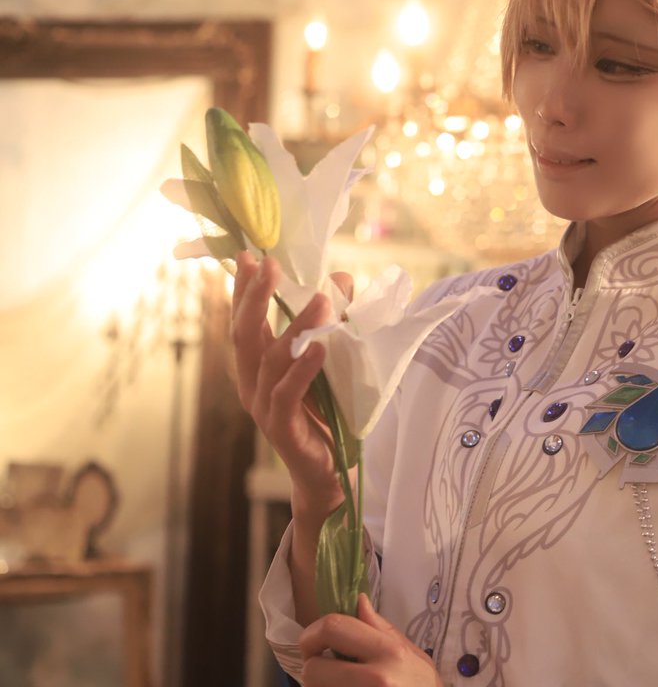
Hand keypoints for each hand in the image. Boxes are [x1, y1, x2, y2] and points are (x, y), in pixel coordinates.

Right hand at [230, 252, 344, 517]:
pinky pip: (287, 394)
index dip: (243, 288)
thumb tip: (341, 278)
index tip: (249, 254)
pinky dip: (303, 369)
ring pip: (271, 359)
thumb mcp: (330, 363)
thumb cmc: (327, 416)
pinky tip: (319, 349)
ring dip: (296, 326)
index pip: (244, 320)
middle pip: (244, 333)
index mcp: (257, 367)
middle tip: (269, 263)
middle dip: (255, 296)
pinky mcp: (281, 428)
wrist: (330, 474)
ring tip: (320, 299)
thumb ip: (332, 323)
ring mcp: (262, 407)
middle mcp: (251, 384)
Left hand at [299, 594, 442, 685]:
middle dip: (313, 668)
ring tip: (338, 683)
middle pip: (313, 668)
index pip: (333, 628)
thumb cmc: (423, 686)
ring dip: (319, 686)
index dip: (313, 633)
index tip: (317, 642)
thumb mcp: (412, 655)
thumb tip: (358, 601)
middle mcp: (375, 677)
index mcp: (389, 652)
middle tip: (323, 668)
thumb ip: (383, 629)